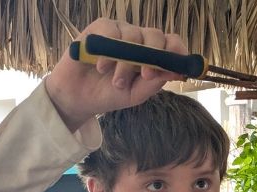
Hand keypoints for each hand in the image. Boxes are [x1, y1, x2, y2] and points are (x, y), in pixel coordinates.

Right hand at [45, 19, 185, 131]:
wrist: (79, 98)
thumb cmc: (110, 94)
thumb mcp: (135, 94)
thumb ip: (154, 83)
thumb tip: (172, 71)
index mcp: (152, 54)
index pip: (171, 43)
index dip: (176, 50)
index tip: (175, 65)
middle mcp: (139, 40)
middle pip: (155, 35)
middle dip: (153, 56)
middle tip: (146, 75)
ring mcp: (120, 32)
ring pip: (133, 36)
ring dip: (126, 62)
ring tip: (116, 81)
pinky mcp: (100, 28)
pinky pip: (110, 30)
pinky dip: (108, 50)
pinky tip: (102, 66)